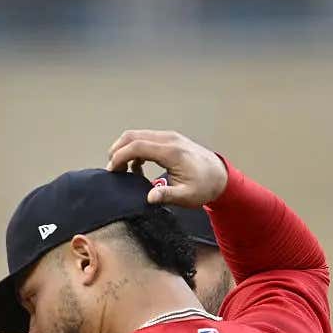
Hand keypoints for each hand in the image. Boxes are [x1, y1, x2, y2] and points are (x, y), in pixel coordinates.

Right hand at [104, 130, 228, 206]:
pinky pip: (145, 139)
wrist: (221, 176)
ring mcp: (169, 137)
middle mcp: (168, 139)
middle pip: (133, 136)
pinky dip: (135, 150)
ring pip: (137, 135)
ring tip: (122, 170)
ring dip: (124, 149)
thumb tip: (149, 197)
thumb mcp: (186, 196)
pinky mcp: (169, 140)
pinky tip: (137, 168)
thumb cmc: (204, 187)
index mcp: (171, 152)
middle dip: (117, 151)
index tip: (112, 171)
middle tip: (113, 170)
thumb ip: (166, 195)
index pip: (137, 146)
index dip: (120, 157)